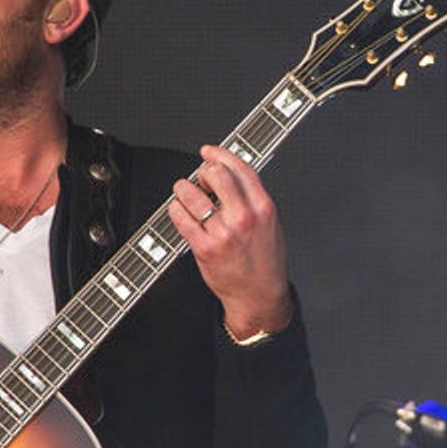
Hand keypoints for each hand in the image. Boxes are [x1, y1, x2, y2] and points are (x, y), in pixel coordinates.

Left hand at [168, 144, 293, 336]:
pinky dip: (175, 209)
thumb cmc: (265, 261)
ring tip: (184, 194)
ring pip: (192, 194)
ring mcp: (223, 233)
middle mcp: (243, 217)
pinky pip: (180, 217)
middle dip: (202, 171)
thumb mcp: (271, 223)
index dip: (219, 154)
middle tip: (199, 179)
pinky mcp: (204, 248)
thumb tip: (231, 174)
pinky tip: (179, 211)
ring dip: (183, 189)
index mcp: (263, 207)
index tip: (208, 152)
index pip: (239, 167)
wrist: (259, 295)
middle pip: (215, 174)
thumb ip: (254, 198)